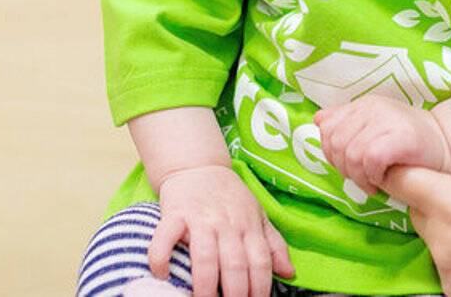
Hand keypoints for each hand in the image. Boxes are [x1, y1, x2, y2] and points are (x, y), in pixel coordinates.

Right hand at [150, 164, 294, 296]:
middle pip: (235, 263)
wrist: (197, 166)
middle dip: (235, 293)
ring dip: (204, 284)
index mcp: (249, 225)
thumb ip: (273, 245)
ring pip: (204, 255)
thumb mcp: (257, 215)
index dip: (260, 287)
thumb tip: (289, 273)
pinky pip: (164, 237)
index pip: (260, 261)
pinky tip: (163, 274)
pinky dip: (161, 257)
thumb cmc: (229, 196)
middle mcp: (226, 223)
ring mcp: (199, 218)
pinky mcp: (173, 213)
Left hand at [315, 95, 449, 197]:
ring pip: (351, 154)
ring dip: (359, 177)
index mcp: (363, 104)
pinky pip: (371, 160)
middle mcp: (373, 107)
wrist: (447, 145)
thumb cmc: (408, 143)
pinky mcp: (401, 137)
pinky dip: (373, 176)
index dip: (330, 153)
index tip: (347, 167)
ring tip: (372, 183)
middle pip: (336, 143)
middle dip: (343, 168)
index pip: (327, 128)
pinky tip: (382, 180)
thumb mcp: (373, 128)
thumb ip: (346, 122)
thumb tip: (318, 119)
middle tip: (361, 178)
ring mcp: (387, 120)